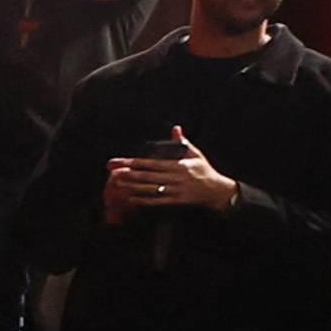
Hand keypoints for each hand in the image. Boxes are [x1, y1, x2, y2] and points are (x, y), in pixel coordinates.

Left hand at [100, 131, 233, 220]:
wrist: (217, 191)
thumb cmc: (204, 170)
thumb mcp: (196, 154)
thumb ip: (183, 142)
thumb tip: (176, 128)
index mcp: (179, 165)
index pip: (152, 163)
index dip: (135, 163)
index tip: (121, 161)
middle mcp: (176, 178)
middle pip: (148, 176)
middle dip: (129, 174)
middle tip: (113, 172)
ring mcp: (175, 191)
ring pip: (150, 189)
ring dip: (132, 187)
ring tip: (117, 184)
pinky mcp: (175, 201)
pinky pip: (156, 202)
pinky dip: (142, 200)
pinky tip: (130, 198)